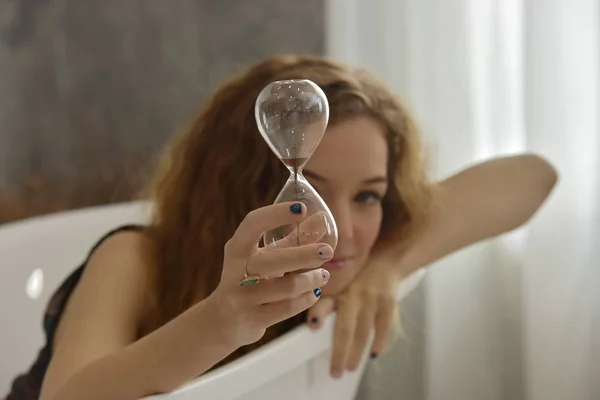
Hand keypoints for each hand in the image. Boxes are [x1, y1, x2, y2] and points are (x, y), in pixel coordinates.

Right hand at [210, 202, 332, 346]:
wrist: (224, 320)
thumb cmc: (250, 279)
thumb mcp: (266, 256)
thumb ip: (294, 239)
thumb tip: (322, 218)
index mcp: (237, 249)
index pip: (253, 224)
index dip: (276, 214)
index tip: (300, 208)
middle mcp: (236, 271)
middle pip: (274, 259)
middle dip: (304, 254)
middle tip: (328, 250)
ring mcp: (242, 297)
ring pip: (285, 287)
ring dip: (310, 280)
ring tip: (324, 274)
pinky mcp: (253, 319)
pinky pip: (287, 308)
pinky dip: (305, 299)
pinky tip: (314, 292)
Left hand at [307, 252, 400, 377]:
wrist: (385, 260)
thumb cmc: (354, 277)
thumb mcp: (337, 284)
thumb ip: (323, 303)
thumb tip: (311, 326)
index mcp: (336, 289)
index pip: (324, 303)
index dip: (318, 313)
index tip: (313, 326)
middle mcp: (352, 294)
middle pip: (345, 328)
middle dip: (339, 352)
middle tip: (335, 372)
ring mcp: (372, 298)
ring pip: (363, 331)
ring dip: (356, 353)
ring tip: (350, 368)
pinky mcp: (388, 302)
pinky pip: (383, 327)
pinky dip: (378, 342)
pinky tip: (373, 354)